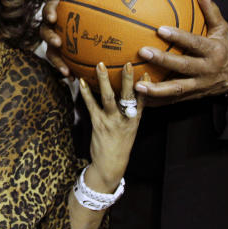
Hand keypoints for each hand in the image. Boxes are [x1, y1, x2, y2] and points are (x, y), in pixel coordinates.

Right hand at [39, 0, 82, 76]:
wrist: (85, 30)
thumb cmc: (81, 10)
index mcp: (57, 11)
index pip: (49, 9)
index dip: (50, 13)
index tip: (55, 17)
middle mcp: (51, 26)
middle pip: (45, 31)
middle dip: (50, 37)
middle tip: (59, 42)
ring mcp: (53, 42)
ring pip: (49, 51)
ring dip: (56, 59)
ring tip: (65, 67)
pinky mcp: (58, 56)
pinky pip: (59, 63)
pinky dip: (64, 69)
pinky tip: (73, 77)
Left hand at [79, 62, 141, 190]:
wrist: (110, 165)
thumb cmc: (121, 144)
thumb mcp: (132, 128)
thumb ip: (132, 111)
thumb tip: (132, 92)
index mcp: (135, 119)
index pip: (142, 100)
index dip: (145, 86)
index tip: (146, 71)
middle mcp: (125, 119)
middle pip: (128, 96)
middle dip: (127, 80)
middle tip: (127, 63)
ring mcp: (111, 121)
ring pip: (108, 98)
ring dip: (104, 80)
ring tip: (100, 65)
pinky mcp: (98, 124)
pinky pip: (91, 105)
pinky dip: (86, 93)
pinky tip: (81, 82)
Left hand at [135, 0, 227, 105]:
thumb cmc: (225, 48)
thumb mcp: (223, 29)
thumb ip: (211, 12)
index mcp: (213, 52)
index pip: (195, 43)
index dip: (179, 37)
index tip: (160, 29)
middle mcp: (206, 70)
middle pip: (183, 67)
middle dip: (162, 60)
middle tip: (142, 51)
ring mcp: (199, 86)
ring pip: (177, 90)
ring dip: (156, 89)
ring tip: (137, 85)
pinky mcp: (192, 97)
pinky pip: (173, 101)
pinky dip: (157, 102)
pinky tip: (138, 99)